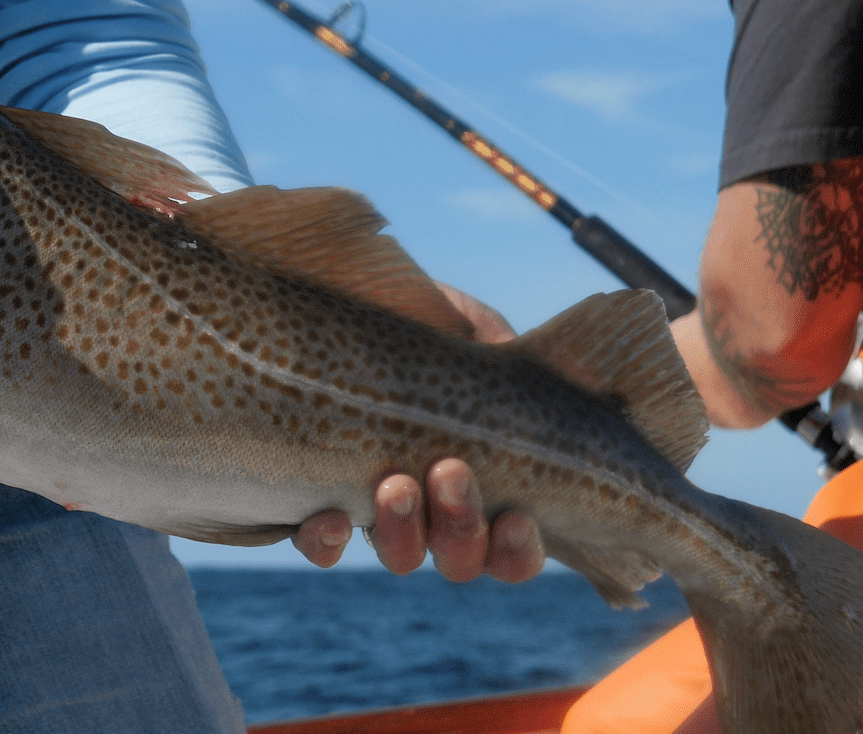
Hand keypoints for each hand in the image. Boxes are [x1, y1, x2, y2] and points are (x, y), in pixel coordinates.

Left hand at [291, 285, 539, 581]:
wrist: (343, 302)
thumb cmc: (420, 319)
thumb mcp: (473, 327)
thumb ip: (512, 350)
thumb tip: (547, 365)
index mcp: (486, 483)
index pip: (515, 549)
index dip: (520, 550)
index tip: (521, 516)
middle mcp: (434, 510)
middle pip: (462, 559)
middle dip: (463, 526)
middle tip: (451, 470)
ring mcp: (375, 509)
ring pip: (401, 556)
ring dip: (404, 532)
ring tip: (398, 484)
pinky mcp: (315, 497)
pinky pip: (320, 543)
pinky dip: (327, 541)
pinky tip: (330, 519)